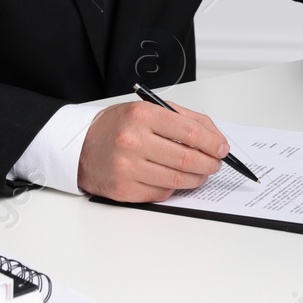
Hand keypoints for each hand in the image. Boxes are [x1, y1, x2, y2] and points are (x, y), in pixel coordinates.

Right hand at [77, 99, 229, 201]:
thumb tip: (215, 138)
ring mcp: (127, 168)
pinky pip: (162, 192)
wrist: (80, 147)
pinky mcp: (124, 190)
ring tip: (200, 173)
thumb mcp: (149, 110)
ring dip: (197, 178)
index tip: (222, 148)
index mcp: (142, 115)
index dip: (212, 143)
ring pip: (177, 179)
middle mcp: (133, 141)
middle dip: (209, 163)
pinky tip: (175, 178)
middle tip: (215, 163)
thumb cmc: (118, 127)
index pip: (190, 132)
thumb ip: (184, 119)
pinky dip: (174, 187)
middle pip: (187, 158)